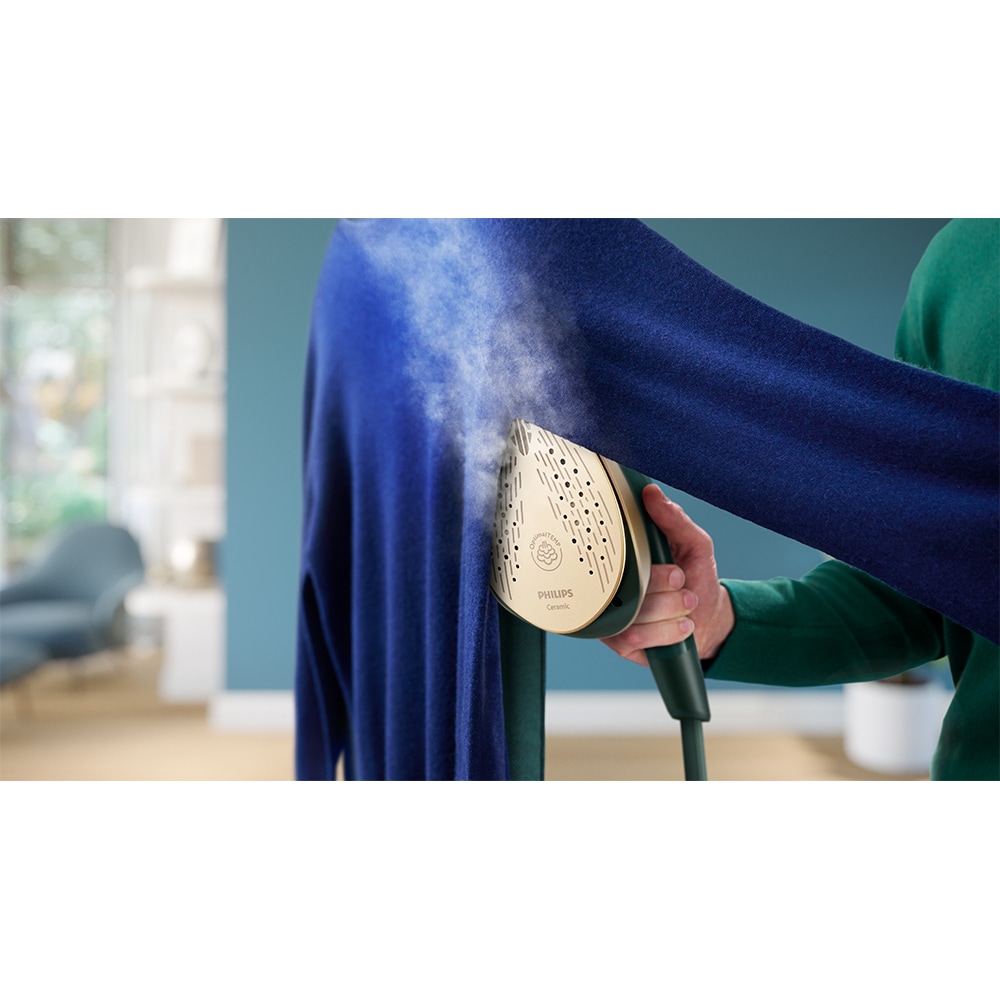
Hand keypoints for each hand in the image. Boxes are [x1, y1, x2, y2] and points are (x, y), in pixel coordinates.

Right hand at [601, 485, 734, 665]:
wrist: (708, 620)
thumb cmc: (696, 578)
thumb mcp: (695, 544)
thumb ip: (676, 520)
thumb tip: (652, 494)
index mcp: (626, 558)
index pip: (611, 551)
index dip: (642, 559)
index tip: (674, 568)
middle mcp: (614, 584)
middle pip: (625, 586)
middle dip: (667, 588)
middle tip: (683, 583)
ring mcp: (613, 613)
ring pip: (631, 614)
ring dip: (670, 611)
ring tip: (686, 605)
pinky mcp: (618, 640)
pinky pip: (632, 637)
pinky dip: (664, 632)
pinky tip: (680, 626)